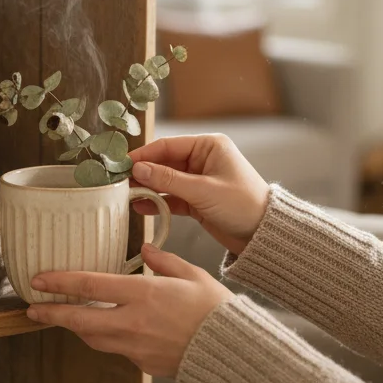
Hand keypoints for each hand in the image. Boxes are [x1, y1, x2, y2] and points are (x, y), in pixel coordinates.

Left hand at [24, 244, 229, 377]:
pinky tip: (111, 330)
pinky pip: (117, 349)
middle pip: (79, 319)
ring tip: (66, 317)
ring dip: (77, 327)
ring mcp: (135, 347)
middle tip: (32, 309)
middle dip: (52, 314)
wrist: (231, 353)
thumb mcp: (192, 275)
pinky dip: (109, 338)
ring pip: (93, 338)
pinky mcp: (142, 364)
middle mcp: (132, 322)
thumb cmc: (216, 312)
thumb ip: (164, 261)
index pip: (90, 285)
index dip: (60, 282)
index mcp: (143, 294)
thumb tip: (146, 248)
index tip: (39, 279)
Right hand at [128, 134, 268, 254]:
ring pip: (165, 182)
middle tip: (119, 183)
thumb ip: (169, 180)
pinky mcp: (197, 200)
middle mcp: (202, 160)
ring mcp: (199, 180)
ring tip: (126, 197)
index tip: (122, 165)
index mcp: (209, 146)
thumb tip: (138, 169)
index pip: (167, 146)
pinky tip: (141, 208)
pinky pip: (171, 198)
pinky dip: (157, 202)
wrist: (263, 235)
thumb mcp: (204, 191)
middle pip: (163, 163)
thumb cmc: (243, 205)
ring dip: (148, 189)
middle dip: (143, 174)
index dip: (143, 155)